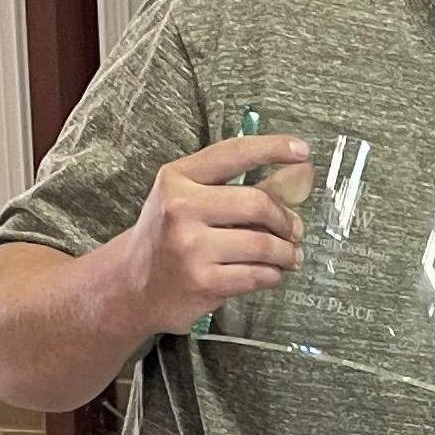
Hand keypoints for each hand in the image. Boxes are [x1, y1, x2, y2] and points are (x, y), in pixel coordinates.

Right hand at [111, 132, 306, 339]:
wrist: (132, 285)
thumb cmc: (168, 236)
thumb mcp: (189, 199)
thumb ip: (238, 186)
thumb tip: (299, 172)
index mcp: (177, 177)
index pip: (234, 153)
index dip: (272, 148)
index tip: (302, 150)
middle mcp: (180, 208)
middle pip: (258, 203)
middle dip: (286, 219)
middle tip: (295, 230)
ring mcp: (190, 248)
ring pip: (264, 244)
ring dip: (287, 252)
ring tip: (290, 255)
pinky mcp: (203, 282)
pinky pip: (258, 275)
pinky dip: (273, 274)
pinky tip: (270, 272)